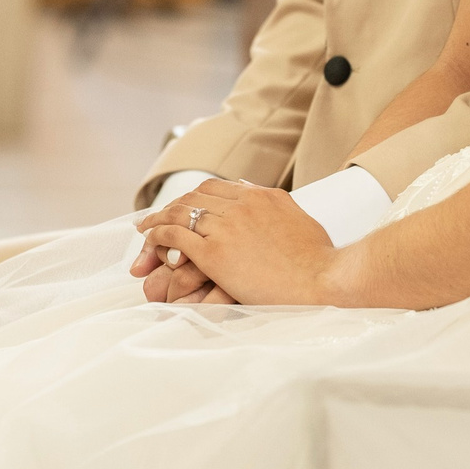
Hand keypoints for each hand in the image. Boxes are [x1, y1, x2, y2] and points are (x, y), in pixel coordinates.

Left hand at [132, 178, 339, 305]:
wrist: (324, 280)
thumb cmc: (319, 261)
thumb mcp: (299, 222)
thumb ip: (278, 211)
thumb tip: (269, 206)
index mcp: (262, 196)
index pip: (216, 188)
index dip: (194, 198)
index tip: (184, 208)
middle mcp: (242, 204)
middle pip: (195, 196)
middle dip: (172, 207)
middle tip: (158, 219)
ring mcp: (227, 226)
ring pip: (181, 213)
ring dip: (158, 220)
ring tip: (145, 228)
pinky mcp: (215, 252)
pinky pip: (176, 236)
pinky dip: (157, 235)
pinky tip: (148, 239)